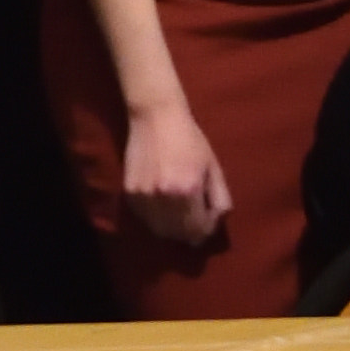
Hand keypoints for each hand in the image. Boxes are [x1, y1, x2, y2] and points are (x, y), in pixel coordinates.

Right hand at [120, 105, 229, 249]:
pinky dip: (155, 218)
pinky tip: (163, 206)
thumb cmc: (190, 139)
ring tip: (180, 218)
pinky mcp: (130, 193)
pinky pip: (145, 218)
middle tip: (195, 225)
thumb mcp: (212, 166)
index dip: (206, 230)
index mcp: (188, 190)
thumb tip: (217, 220)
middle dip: (190, 233)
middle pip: (178, 234)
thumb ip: (219, 197)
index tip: (209, 223)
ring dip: (172, 228)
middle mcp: (164, 198)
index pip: (198, 229)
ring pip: (159, 229)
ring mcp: (144, 197)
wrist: (156, 117)